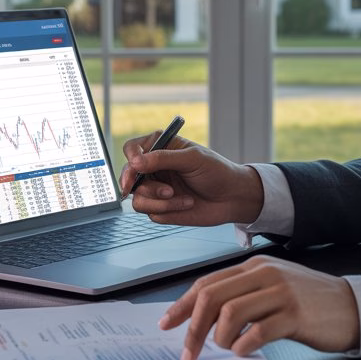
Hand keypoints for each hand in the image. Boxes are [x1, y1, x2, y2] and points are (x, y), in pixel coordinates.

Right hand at [121, 133, 264, 226]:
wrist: (232, 198)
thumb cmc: (216, 171)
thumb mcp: (192, 158)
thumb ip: (163, 158)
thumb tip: (135, 162)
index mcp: (161, 148)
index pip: (132, 149)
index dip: (130, 157)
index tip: (137, 166)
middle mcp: (154, 168)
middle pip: (128, 176)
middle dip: (139, 184)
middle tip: (155, 189)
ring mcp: (155, 189)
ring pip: (137, 197)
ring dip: (158, 199)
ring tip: (177, 195)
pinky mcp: (160, 208)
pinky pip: (150, 212)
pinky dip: (168, 209)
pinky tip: (186, 203)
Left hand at [158, 255, 360, 359]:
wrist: (352, 306)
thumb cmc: (310, 302)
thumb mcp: (273, 287)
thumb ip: (243, 295)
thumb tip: (204, 317)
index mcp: (255, 267)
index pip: (207, 283)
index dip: (182, 305)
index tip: (168, 324)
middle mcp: (265, 274)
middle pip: (213, 297)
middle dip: (193, 327)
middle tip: (189, 351)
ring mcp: (280, 293)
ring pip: (231, 312)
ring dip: (219, 338)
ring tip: (225, 348)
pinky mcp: (295, 314)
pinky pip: (258, 332)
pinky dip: (244, 345)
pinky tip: (245, 350)